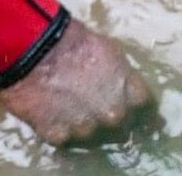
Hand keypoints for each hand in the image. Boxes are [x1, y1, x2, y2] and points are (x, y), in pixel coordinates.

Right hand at [0, 19, 155, 144]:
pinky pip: (66, 139)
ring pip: (93, 137)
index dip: (139, 108)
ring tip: (72, 108)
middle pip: (122, 128)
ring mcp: (86, 129)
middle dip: (113, 119)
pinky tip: (54, 113)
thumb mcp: (112, 53)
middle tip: (97, 106)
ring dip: (86, 126)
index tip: (133, 107)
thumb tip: (127, 89)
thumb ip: (124, 78)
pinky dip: (61, 129)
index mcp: (129, 94)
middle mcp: (113, 116)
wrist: (35, 49)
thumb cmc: (75, 42)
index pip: (146, 110)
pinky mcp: (59, 136)